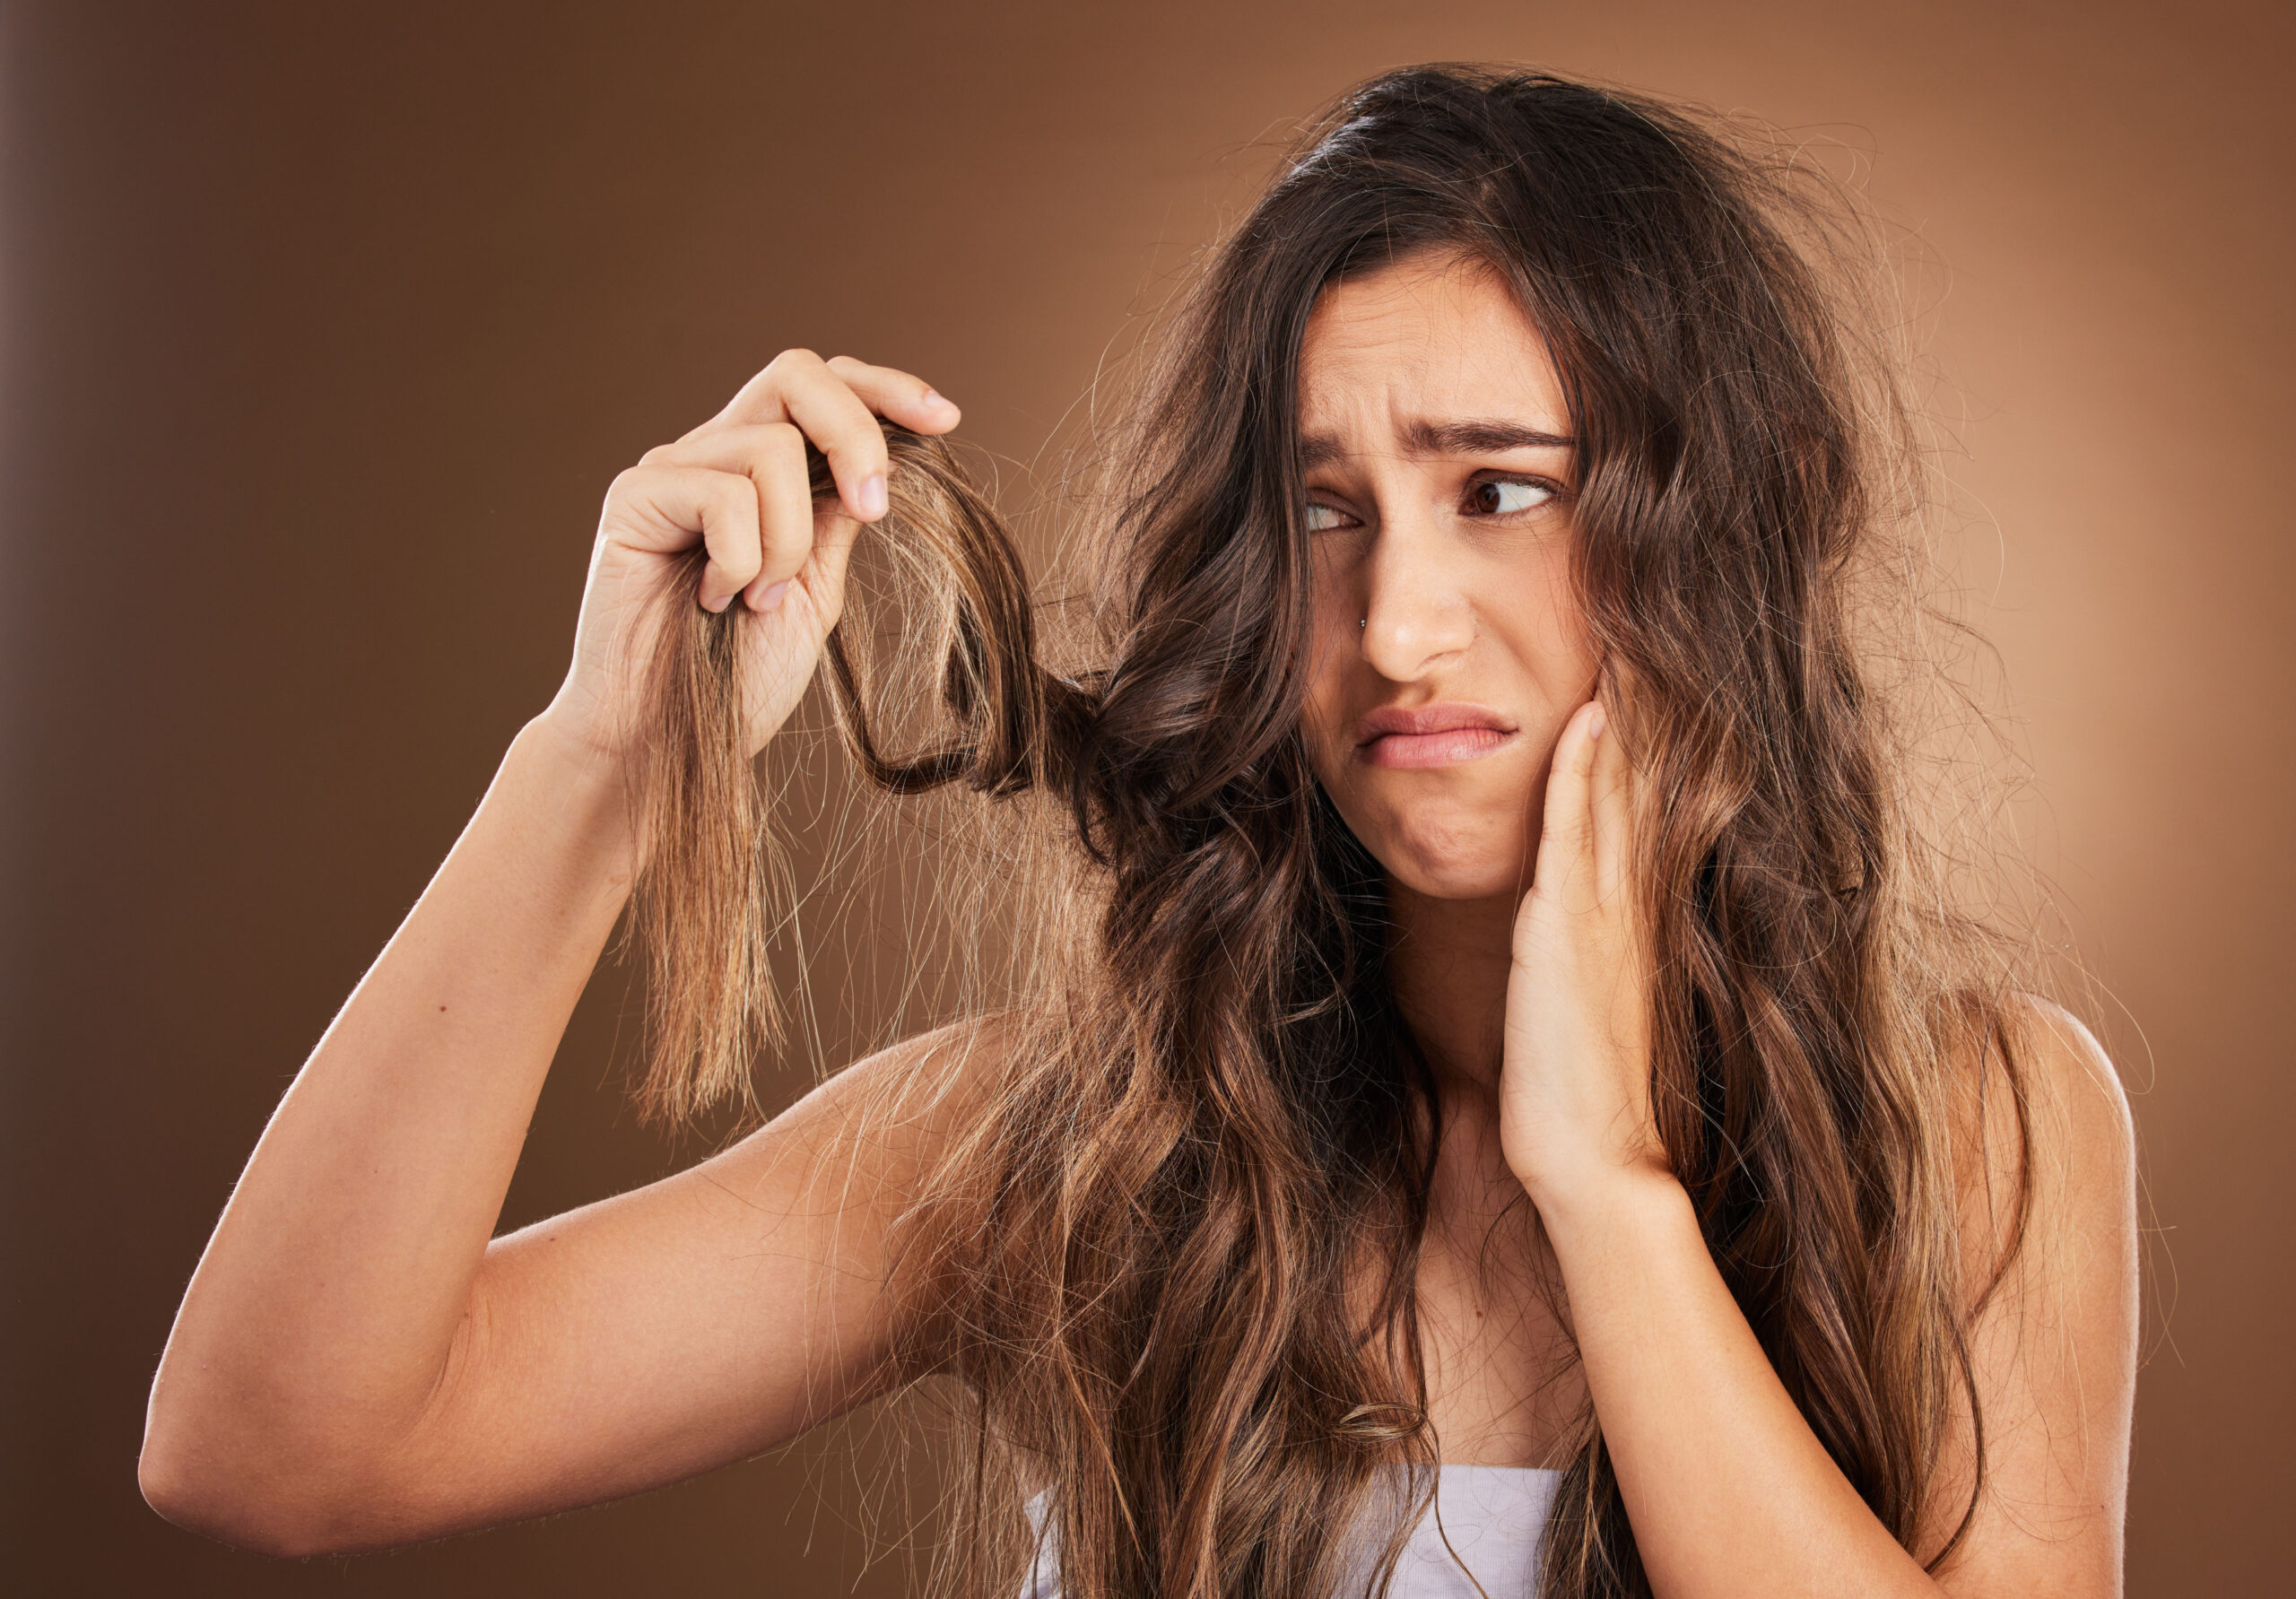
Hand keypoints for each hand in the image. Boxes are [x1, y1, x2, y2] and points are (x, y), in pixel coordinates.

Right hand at [539, 350, 961, 764]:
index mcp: (762, 472)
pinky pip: (723, 494)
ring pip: (772, 447)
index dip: (886, 389)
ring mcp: (672, 470)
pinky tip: (713, 601)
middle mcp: (714, 454)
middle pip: (796, 375)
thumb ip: (838, 521)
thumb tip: (883, 461)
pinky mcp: (634, 498)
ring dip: (789, 540)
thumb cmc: (737, 679)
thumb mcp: (815, 591)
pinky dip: (740, 559)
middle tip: (872, 511)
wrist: (662, 742)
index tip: (946, 421)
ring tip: (758, 600)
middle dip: (854, 434)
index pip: (823, 387)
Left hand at [1498, 696, 1667, 1212]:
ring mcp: (1604, 914)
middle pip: (1640, 789)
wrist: (1594, 1158)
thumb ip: (1588, 958)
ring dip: (1621, 721)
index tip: (1644, 682)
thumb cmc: (1579, 1096)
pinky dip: (1581, 772)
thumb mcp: (1585, 1007)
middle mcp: (1629, 907)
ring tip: (1626, 649)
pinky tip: (1586, 720)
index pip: (1642, 813)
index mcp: (1634, 923)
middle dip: (1644, 714)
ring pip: (1616, 795)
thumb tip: (1570, 929)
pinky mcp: (1567, 929)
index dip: (1646, 747)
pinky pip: (1576, 831)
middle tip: (1648, 637)